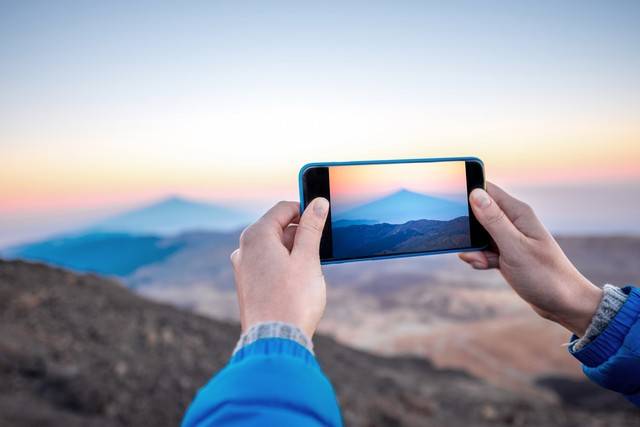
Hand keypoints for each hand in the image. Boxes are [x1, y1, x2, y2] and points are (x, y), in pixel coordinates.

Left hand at [230, 198, 328, 338]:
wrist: (274, 341)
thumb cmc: (292, 300)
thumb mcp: (307, 259)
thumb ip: (312, 228)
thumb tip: (317, 204)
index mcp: (256, 236)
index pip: (283, 209)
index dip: (306, 210)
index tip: (323, 218)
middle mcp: (244, 249)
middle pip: (277, 228)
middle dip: (301, 234)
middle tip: (321, 250)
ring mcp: (243, 269)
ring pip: (273, 248)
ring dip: (294, 252)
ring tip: (311, 271)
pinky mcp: (247, 286)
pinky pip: (268, 265)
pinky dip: (285, 266)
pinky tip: (298, 284)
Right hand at [458, 182, 601, 336]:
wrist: (564, 304)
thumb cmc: (545, 275)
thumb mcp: (515, 248)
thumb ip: (494, 221)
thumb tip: (475, 194)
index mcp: (518, 213)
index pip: (487, 191)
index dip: (468, 195)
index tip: (453, 208)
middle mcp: (514, 222)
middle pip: (479, 213)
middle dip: (468, 229)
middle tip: (468, 245)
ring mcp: (510, 238)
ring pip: (479, 235)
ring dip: (474, 248)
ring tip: (481, 261)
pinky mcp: (507, 254)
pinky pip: (485, 250)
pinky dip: (480, 258)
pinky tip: (484, 266)